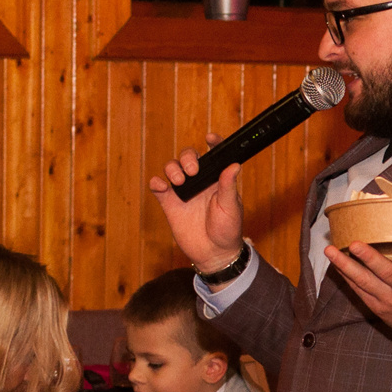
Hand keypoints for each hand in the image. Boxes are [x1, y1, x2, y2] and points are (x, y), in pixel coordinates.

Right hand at [149, 146, 246, 274]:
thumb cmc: (228, 230)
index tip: (210, 138)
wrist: (214, 254)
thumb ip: (228, 186)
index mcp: (216, 179)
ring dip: (172, 168)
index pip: (214, 155)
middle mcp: (199, 181)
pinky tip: (161, 185)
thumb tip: (234, 165)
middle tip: (192, 171)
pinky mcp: (170, 204)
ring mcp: (183, 192)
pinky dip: (157, 182)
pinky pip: (159, 188)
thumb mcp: (231, 207)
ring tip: (179, 181)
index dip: (212, 143)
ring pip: (172, 169)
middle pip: (188, 157)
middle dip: (188, 157)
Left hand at [325, 214, 391, 349]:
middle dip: (370, 259)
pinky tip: (335, 262)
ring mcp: (389, 300)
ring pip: (365, 283)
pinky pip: (359, 290)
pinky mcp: (377, 306)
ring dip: (347, 266)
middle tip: (356, 243)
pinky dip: (346, 276)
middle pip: (387, 274)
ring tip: (331, 250)